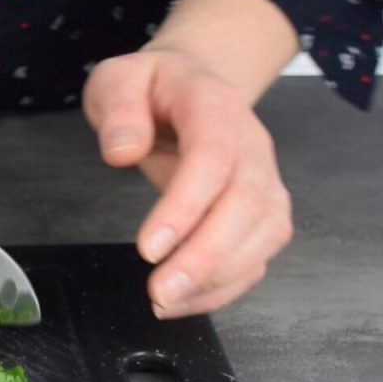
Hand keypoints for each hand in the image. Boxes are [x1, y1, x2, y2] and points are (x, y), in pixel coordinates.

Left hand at [83, 47, 292, 317]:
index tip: (147, 249)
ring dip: (218, 278)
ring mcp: (265, 179)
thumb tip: (122, 150)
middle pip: (246, 204)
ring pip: (263, 234)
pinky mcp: (263, 211)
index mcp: (215, 107)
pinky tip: (185, 301)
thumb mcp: (119, 79)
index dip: (185, 207)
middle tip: (158, 292)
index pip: (212, 158)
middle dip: (204, 257)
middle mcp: (252, 144)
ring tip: (165, 302)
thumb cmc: (152, 88)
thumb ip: (118, 108)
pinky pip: (259, 254)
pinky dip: (226, 286)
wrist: (192, 83)